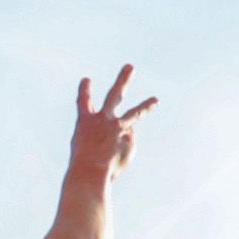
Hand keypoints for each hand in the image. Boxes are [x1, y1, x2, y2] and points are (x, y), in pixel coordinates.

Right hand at [68, 67, 155, 190]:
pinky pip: (126, 146)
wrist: (89, 172)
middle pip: (114, 94)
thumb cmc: (83, 165)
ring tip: (155, 100)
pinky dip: (121, 154)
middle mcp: (102, 118)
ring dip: (145, 106)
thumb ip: (108, 136)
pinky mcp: (128, 138)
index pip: (83, 102)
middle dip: (123, 80)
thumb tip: (129, 132)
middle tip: (131, 67)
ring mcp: (117, 126)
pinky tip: (114, 160)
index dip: (86, 90)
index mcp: (84, 121)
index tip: (87, 79)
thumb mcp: (88, 148)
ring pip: (134, 114)